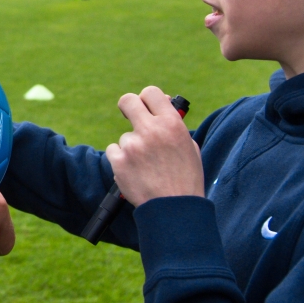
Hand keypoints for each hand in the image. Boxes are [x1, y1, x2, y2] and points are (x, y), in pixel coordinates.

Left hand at [106, 86, 204, 207]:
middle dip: (127, 107)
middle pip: (127, 101)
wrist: (175, 209)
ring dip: (131, 148)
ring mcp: (133, 146)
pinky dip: (121, 160)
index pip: (151, 92)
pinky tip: (135, 172)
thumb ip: (173, 125)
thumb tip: (159, 107)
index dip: (146, 98)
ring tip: (147, 167)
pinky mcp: (118, 162)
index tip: (144, 106)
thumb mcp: (189, 146)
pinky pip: (114, 151)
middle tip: (128, 115)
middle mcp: (151, 130)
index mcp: (171, 124)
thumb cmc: (185, 178)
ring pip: (124, 137)